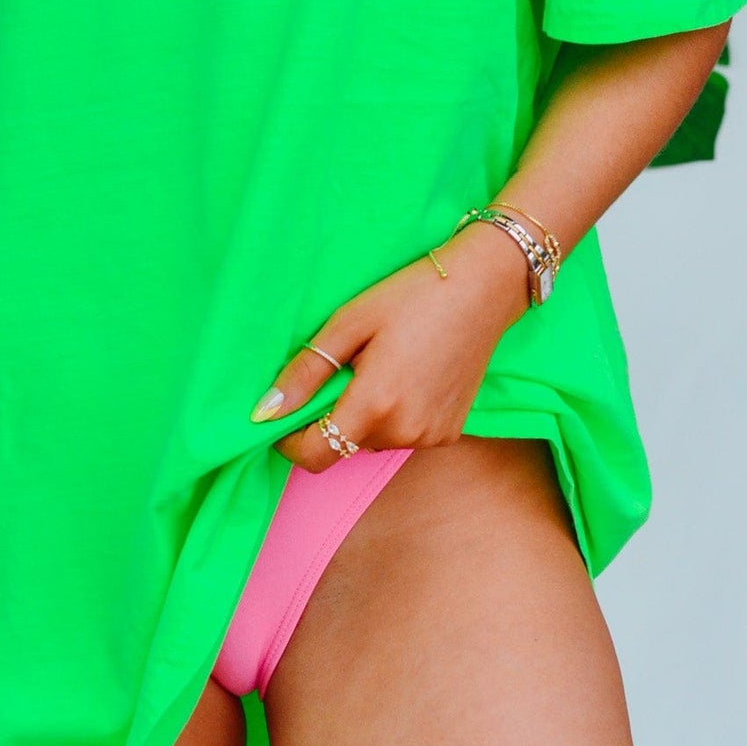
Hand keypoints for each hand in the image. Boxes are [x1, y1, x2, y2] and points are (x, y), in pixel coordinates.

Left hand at [250, 221, 530, 472]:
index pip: (315, 456)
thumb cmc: (411, 296)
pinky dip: (393, 416)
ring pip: (372, 441)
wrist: (483, 290)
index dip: (290, 442)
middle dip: (331, 418)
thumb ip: (305, 373)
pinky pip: (403, 436)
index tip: (285, 415)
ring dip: (363, 417)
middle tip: (344, 368)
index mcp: (375, 405)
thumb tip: (264, 412)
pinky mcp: (449, 433)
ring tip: (379, 366)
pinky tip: (406, 377)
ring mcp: (431, 436)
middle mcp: (405, 431)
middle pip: (343, 446)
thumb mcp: (349, 323)